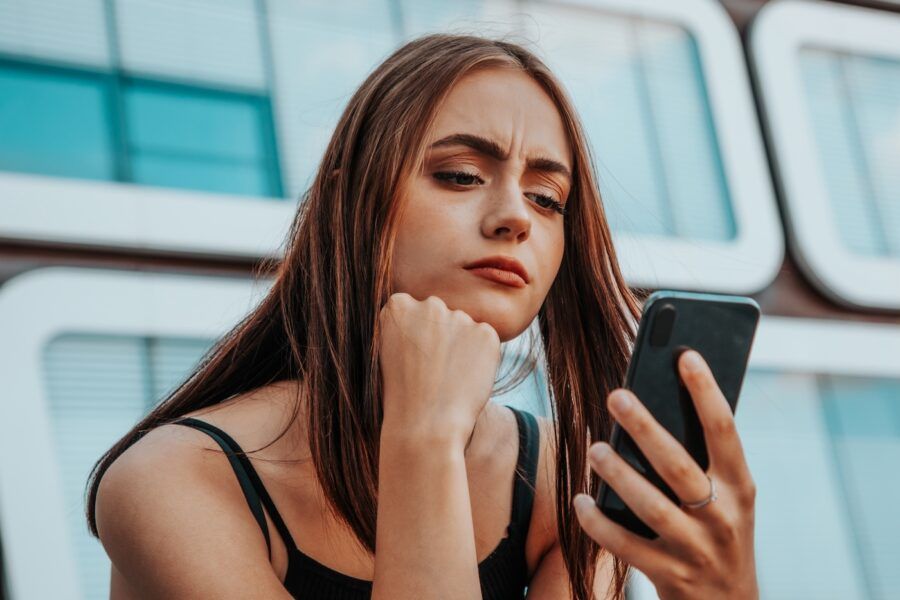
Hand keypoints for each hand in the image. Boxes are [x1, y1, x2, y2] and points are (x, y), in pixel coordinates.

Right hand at [377, 292, 500, 448]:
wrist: (425, 425)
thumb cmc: (400, 396)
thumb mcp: (387, 353)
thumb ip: (406, 328)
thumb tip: (428, 322)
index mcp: (398, 305)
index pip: (413, 310)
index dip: (415, 337)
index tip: (412, 359)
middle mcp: (429, 304)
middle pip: (440, 315)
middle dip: (440, 336)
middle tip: (433, 371)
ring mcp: (460, 317)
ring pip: (464, 328)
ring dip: (461, 347)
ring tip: (448, 379)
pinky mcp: (486, 333)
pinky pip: (485, 340)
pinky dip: (481, 357)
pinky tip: (465, 380)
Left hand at [572, 350, 758, 599]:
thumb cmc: (718, 531)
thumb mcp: (726, 497)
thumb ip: (700, 458)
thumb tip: (656, 400)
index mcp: (741, 487)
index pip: (725, 430)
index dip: (706, 391)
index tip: (685, 354)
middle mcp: (724, 516)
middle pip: (678, 465)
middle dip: (646, 428)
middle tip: (615, 395)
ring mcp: (696, 549)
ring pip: (650, 505)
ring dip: (618, 474)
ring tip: (594, 448)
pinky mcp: (670, 575)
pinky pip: (626, 545)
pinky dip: (598, 523)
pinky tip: (580, 502)